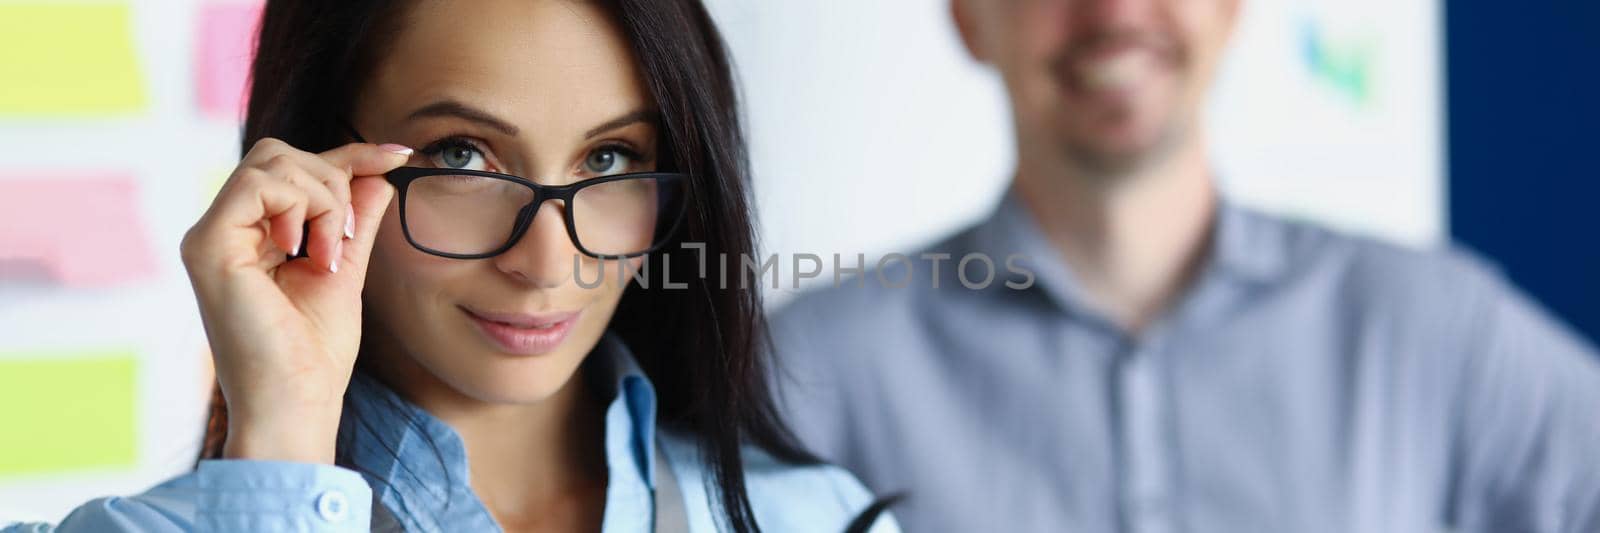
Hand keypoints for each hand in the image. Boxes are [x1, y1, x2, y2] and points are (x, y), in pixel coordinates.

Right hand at [180, 137, 411, 462]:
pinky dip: (299, 205)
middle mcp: (225, 230)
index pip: (296, 168)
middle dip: (334, 181)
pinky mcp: (207, 244)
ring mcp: (211, 235)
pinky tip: (306, 251)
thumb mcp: (346, 270)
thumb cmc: (315, 353)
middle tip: (345, 239)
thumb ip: (355, 220)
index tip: (400, 155)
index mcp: (252, 235)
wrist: (296, 402)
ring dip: (322, 199)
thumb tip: (378, 173)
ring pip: (273, 161)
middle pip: (280, 153)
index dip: (350, 154)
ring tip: (328, 254)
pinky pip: (257, 182)